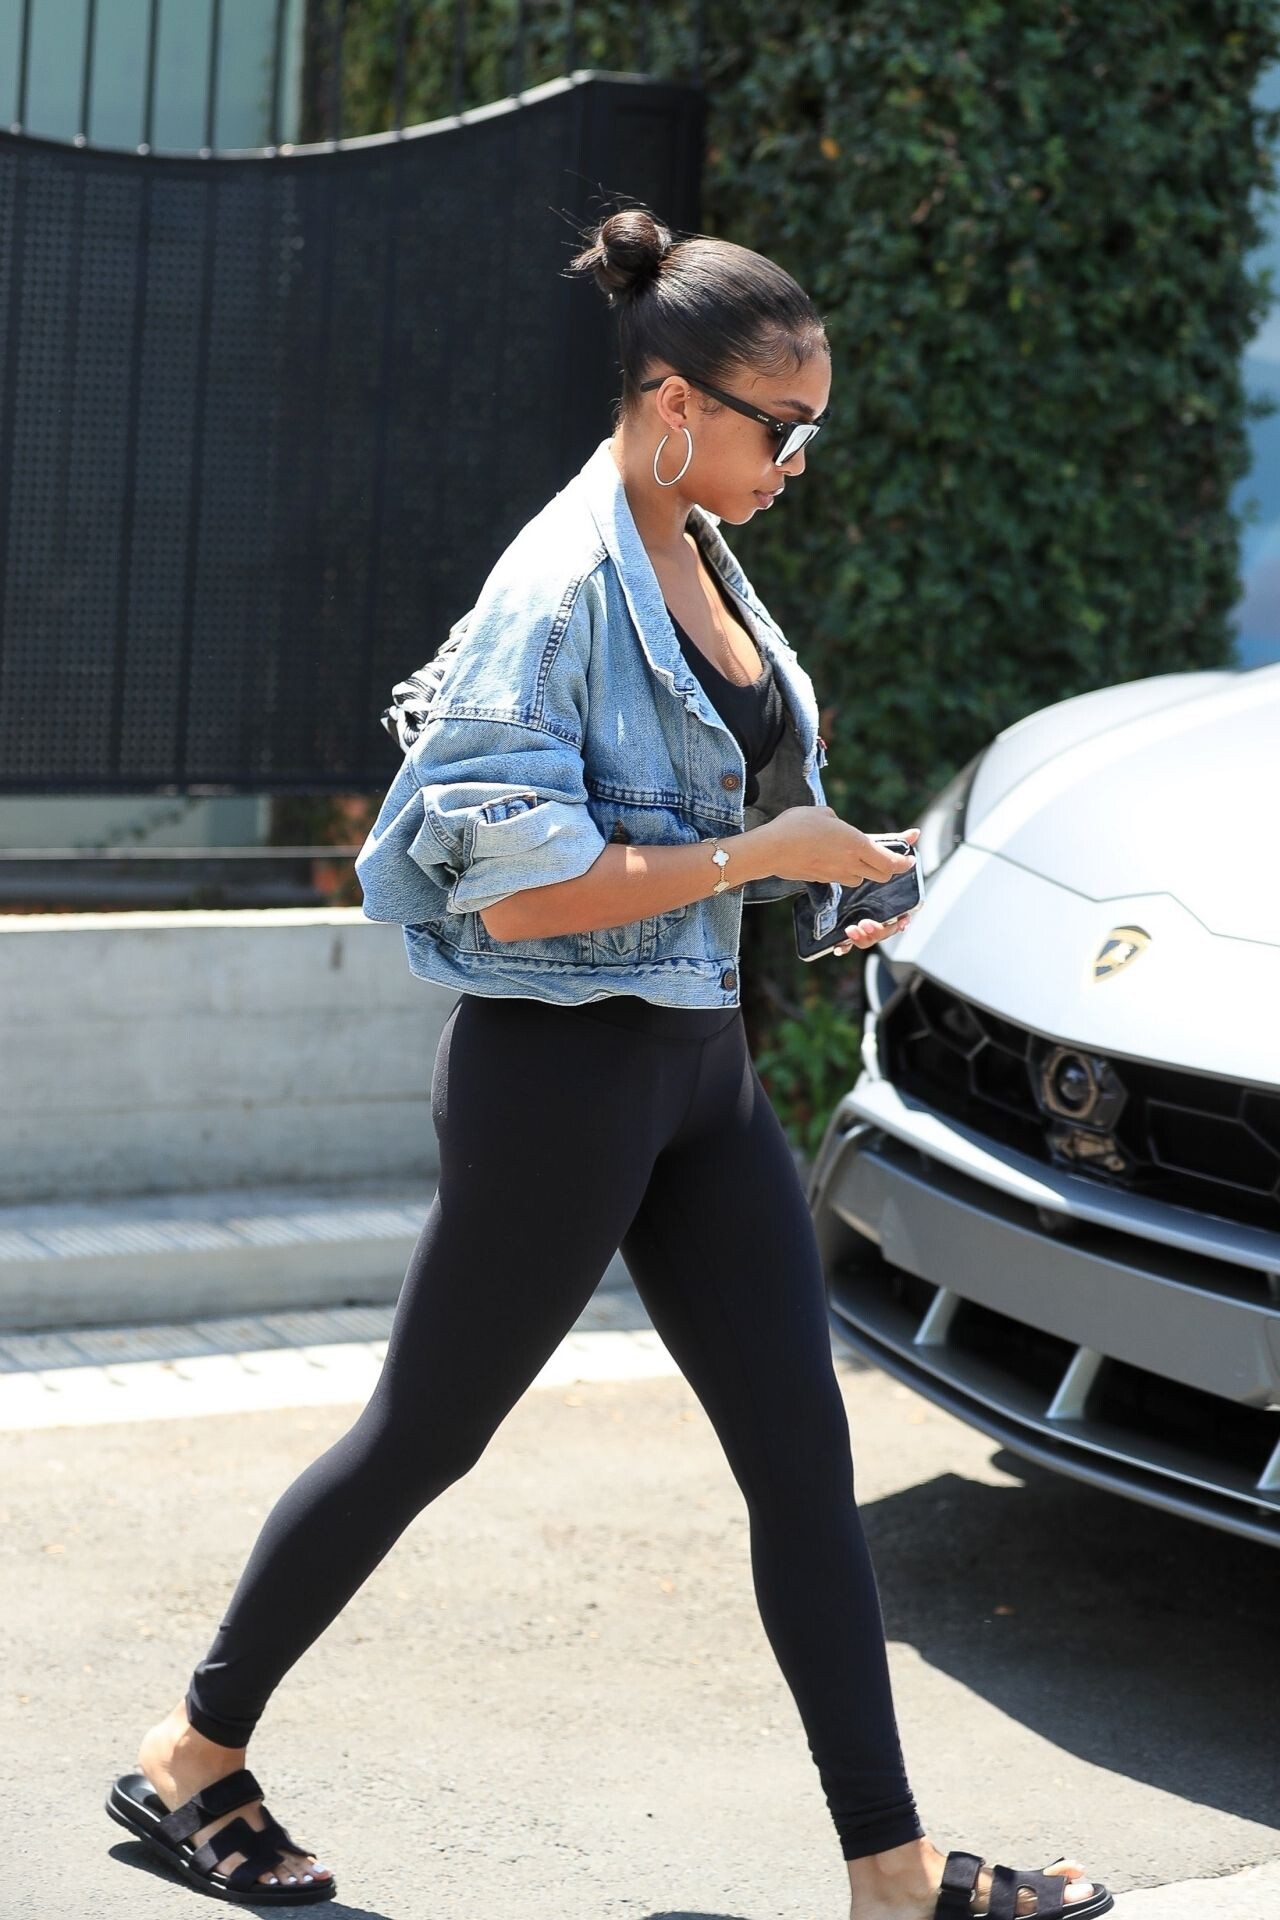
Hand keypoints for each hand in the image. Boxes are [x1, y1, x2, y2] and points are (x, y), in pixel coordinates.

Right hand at [761, 809, 919, 888]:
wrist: (771, 849)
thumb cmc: (796, 826)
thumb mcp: (823, 813)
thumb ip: (838, 823)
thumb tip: (838, 828)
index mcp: (856, 843)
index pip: (890, 862)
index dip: (904, 863)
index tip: (911, 860)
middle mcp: (850, 863)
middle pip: (881, 875)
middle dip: (888, 868)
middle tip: (888, 858)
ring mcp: (836, 874)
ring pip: (860, 879)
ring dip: (863, 870)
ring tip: (855, 856)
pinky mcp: (822, 879)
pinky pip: (841, 878)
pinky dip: (843, 871)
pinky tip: (830, 859)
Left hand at [831, 824, 919, 956]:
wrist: (817, 860)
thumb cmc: (850, 856)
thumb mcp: (868, 848)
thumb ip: (892, 844)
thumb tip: (915, 833)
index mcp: (889, 899)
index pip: (901, 914)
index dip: (903, 920)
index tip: (902, 922)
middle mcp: (878, 913)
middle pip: (885, 930)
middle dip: (879, 930)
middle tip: (866, 924)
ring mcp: (862, 920)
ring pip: (869, 938)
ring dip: (863, 938)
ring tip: (851, 930)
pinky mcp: (846, 925)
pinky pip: (849, 943)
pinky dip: (846, 945)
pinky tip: (840, 946)